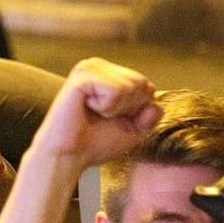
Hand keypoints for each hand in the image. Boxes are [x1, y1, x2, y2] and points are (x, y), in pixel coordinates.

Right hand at [28, 59, 160, 172]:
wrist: (68, 156)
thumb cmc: (95, 143)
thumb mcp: (133, 130)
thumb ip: (149, 116)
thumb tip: (155, 103)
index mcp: (108, 74)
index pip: (146, 86)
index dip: (137, 110)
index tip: (112, 120)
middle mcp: (98, 66)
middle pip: (141, 83)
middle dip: (128, 109)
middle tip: (102, 117)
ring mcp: (89, 68)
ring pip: (130, 86)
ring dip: (116, 109)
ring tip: (94, 113)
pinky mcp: (82, 76)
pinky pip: (115, 90)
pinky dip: (107, 107)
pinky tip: (87, 108)